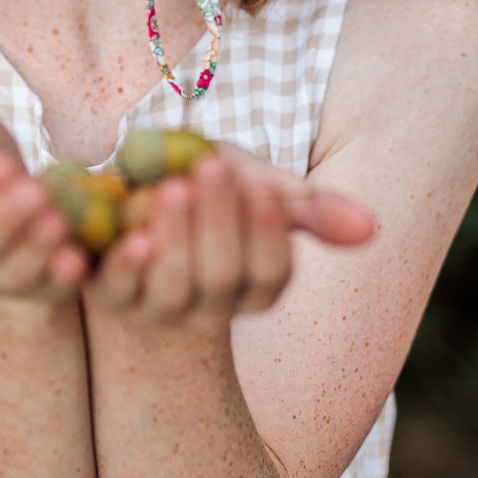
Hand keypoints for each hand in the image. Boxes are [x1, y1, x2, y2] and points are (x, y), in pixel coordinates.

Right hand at [0, 53, 89, 302]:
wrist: (5, 220)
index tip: (2, 162)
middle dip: (2, 218)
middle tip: (34, 193)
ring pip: (6, 268)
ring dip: (31, 248)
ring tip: (58, 222)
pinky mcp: (33, 286)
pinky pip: (43, 287)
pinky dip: (58, 276)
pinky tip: (78, 260)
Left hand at [81, 148, 375, 331]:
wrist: (125, 195)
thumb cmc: (201, 189)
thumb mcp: (253, 189)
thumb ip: (306, 208)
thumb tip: (373, 230)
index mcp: (250, 287)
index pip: (271, 276)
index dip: (269, 234)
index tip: (262, 186)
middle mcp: (207, 308)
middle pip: (223, 278)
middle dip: (221, 222)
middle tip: (213, 168)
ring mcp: (154, 307)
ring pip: (173, 287)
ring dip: (177, 237)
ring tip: (174, 185)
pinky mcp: (104, 295)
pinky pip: (115, 289)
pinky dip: (126, 263)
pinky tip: (132, 231)